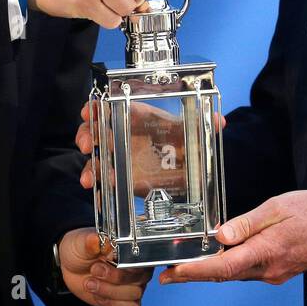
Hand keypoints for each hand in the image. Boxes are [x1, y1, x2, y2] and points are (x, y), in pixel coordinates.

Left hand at [58, 227, 152, 305]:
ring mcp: (133, 284)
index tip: (106, 260)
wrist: (71, 267)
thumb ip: (89, 242)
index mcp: (132, 248)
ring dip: (109, 291)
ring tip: (90, 283)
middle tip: (94, 270)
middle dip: (115, 278)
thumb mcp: (80, 242)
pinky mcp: (126, 300)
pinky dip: (113, 304)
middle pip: (140, 278)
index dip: (126, 262)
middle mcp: (137, 266)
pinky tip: (98, 296)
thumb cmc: (80, 250)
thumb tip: (95, 240)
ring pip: (135, 294)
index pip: (141, 257)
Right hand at [76, 100, 225, 194]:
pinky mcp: (122, 181)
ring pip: (95, 158)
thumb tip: (221, 122)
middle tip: (86, 145)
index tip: (89, 112)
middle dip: (85, 135)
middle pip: (95, 131)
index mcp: (137, 119)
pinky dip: (99, 191)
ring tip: (90, 180)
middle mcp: (124, 137)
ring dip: (89, 167)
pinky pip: (105, 184)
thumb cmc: (184, 145)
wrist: (185, 171)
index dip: (96, 108)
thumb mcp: (193, 135)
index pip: (110, 108)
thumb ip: (204, 128)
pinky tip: (99, 198)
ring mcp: (120, 159)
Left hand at [158, 190, 306, 285]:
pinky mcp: (277, 272)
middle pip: (223, 275)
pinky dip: (227, 267)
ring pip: (234, 274)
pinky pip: (246, 271)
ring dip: (210, 271)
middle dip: (194, 274)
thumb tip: (220, 236)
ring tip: (185, 264)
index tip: (173, 273)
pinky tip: (217, 258)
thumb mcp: (278, 207)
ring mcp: (273, 275)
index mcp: (267, 251)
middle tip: (168, 273)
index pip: (223, 267)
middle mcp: (268, 270)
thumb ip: (247, 223)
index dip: (195, 271)